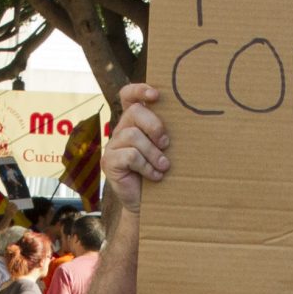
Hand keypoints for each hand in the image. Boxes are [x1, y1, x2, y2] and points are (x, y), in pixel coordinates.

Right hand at [102, 83, 171, 210]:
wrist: (146, 203)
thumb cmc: (159, 172)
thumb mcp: (163, 148)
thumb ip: (163, 132)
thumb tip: (184, 116)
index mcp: (133, 122)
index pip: (128, 95)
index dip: (139, 90)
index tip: (156, 95)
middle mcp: (120, 130)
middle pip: (134, 112)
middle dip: (154, 125)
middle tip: (166, 143)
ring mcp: (111, 146)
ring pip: (133, 136)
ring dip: (153, 153)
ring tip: (164, 166)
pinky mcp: (108, 162)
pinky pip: (130, 156)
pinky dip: (146, 166)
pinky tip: (155, 176)